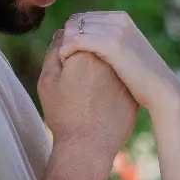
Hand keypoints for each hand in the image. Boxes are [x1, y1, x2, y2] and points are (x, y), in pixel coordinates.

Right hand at [38, 29, 137, 165]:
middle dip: (86, 52)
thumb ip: (54, 52)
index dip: (68, 47)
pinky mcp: (132, 90)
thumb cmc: (63, 115)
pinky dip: (112, 83)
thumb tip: (62, 33)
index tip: (64, 64)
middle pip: (97, 44)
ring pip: (110, 61)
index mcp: (86, 52)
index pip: (78, 34)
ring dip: (101, 65)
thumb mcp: (48, 81)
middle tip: (76, 78)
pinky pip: (120, 79)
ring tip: (88, 90)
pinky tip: (100, 100)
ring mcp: (123, 75)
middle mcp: (108, 59)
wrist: (88, 147)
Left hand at [60, 12, 179, 117]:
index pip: (82, 18)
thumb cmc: (142, 81)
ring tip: (63, 65)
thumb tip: (91, 46)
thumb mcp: (127, 56)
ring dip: (64, 46)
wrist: (162, 91)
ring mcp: (115, 30)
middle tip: (63, 61)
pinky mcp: (111, 44)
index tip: (67, 55)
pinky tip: (66, 65)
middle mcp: (117, 19)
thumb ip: (110, 45)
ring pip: (72, 30)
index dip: (71, 36)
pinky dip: (66, 52)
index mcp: (120, 18)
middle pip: (75, 21)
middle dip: (65, 39)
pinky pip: (76, 41)